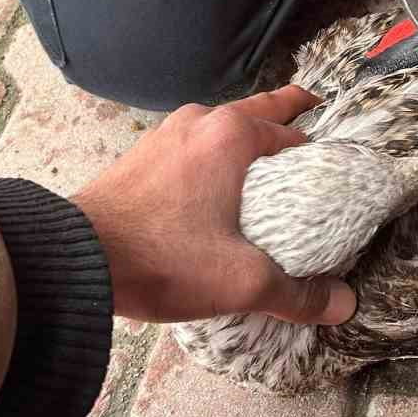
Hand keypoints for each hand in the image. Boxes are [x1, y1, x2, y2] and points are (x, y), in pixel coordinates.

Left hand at [72, 87, 356, 325]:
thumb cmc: (160, 258)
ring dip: (246, 141)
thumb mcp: (241, 280)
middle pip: (258, 113)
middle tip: (313, 133)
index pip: (294, 131)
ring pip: (221, 130)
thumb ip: (298, 292)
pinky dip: (212, 159)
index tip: (336, 163)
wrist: (75, 260)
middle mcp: (199, 122)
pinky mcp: (140, 158)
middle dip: (287, 120)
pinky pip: (192, 149)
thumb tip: (343, 303)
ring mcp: (164, 136)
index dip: (320, 150)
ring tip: (266, 168)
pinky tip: (216, 191)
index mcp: (231, 134)